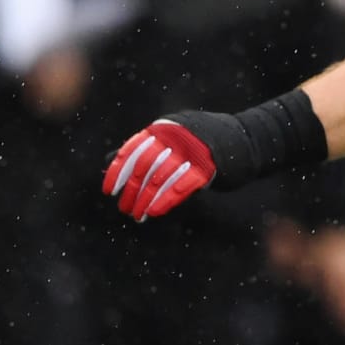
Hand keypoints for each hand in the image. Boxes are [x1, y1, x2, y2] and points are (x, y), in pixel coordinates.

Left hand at [103, 119, 217, 221]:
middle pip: (144, 166)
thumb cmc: (193, 143)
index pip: (131, 150)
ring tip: (138, 215)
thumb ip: (140, 148)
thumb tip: (108, 162)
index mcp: (160, 129)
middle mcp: (173, 137)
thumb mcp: (167, 139)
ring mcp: (190, 152)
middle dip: (131, 190)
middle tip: (124, 208)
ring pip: (159, 178)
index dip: (118, 172)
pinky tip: (155, 212)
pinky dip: (165, 200)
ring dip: (145, 199)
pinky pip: (180, 186)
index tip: (108, 191)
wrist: (236, 139)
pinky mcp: (206, 168)